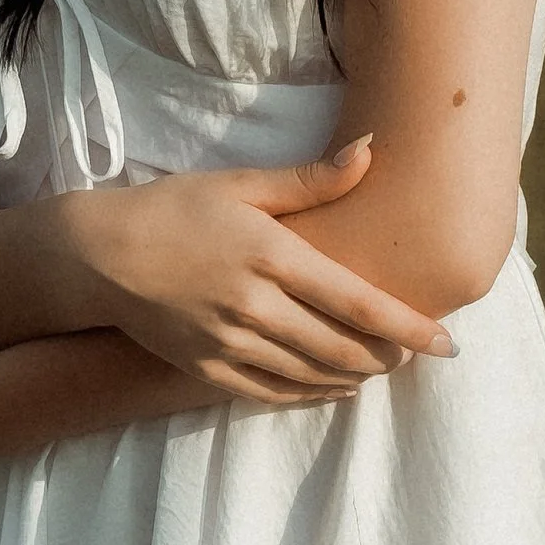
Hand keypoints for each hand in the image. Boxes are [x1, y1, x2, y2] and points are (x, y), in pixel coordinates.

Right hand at [48, 138, 456, 399]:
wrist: (99, 256)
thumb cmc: (175, 210)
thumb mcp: (241, 184)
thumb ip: (311, 180)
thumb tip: (371, 150)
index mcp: (271, 255)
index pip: (357, 301)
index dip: (408, 327)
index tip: (445, 342)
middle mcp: (255, 306)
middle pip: (342, 347)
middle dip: (388, 356)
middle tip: (414, 354)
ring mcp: (229, 344)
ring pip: (313, 374)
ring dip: (355, 376)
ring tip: (382, 368)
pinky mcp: (207, 370)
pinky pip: (273, 394)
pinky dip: (312, 394)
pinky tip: (334, 387)